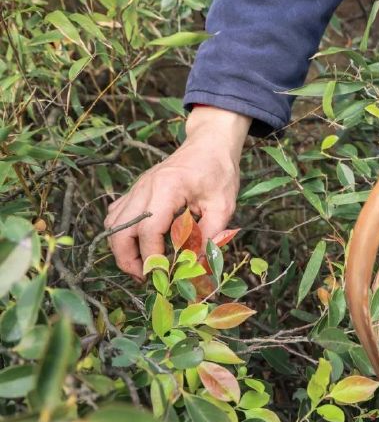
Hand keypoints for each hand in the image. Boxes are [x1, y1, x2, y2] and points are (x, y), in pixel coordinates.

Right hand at [105, 106, 250, 280]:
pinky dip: (122, 233)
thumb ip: (210, 236)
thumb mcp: (223, 205)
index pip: (149, 230)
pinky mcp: (136, 190)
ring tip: (143, 266)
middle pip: (120, 230)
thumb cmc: (219, 172)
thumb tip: (196, 266)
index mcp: (166, 187)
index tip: (165, 275)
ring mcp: (136, 188)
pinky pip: (117, 215)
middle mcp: (144, 187)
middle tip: (147, 278)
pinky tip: (139, 244)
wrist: (209, 143)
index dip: (153, 257)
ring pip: (113, 224)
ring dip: (122, 249)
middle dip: (129, 260)